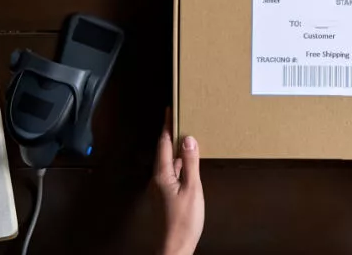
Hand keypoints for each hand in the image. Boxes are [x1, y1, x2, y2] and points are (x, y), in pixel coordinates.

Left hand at [155, 112, 203, 254]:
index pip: (164, 143)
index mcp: (162, 174)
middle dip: (171, 134)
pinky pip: (172, 171)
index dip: (167, 126)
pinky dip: (179, 162)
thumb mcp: (192, 188)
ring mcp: (161, 187)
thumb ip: (191, 163)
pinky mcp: (166, 195)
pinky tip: (187, 163)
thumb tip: (189, 139)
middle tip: (179, 118)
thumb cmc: (184, 220)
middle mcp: (158, 178)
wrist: (175, 245)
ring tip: (186, 136)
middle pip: (164, 150)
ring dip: (176, 148)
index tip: (169, 111)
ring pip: (168, 161)